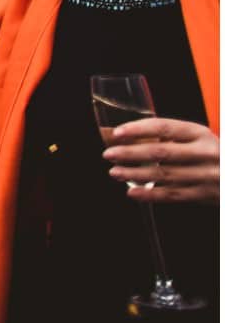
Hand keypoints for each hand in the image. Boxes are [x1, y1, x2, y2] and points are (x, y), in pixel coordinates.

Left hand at [104, 117, 218, 202]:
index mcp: (200, 133)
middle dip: (131, 154)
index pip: (164, 127)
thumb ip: (171, 137)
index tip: (118, 133)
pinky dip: (150, 194)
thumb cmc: (211, 154)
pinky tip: (133, 192)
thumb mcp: (198, 139)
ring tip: (115, 172)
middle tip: (109, 154)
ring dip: (135, 175)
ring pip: (164, 175)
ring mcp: (206, 176)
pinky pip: (173, 195)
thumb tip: (129, 137)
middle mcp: (205, 153)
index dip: (138, 129)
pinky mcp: (205, 195)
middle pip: (161, 152)